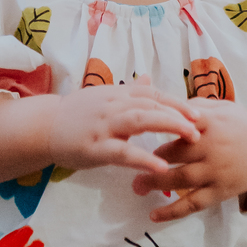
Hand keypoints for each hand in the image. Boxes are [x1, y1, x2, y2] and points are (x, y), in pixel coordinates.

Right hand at [44, 84, 198, 175]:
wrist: (43, 126)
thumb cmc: (76, 114)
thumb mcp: (104, 97)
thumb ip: (129, 91)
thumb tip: (150, 79)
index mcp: (118, 95)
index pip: (154, 94)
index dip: (178, 102)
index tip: (200, 111)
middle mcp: (115, 105)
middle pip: (153, 104)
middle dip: (180, 114)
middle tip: (203, 126)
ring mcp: (105, 125)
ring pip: (142, 121)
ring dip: (169, 126)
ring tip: (192, 138)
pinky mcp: (96, 147)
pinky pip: (123, 152)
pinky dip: (144, 158)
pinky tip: (161, 167)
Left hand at [131, 100, 246, 222]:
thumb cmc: (241, 126)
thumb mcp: (222, 107)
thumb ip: (194, 105)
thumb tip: (163, 99)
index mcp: (211, 122)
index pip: (179, 121)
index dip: (156, 125)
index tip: (134, 127)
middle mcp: (213, 146)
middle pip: (175, 152)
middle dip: (149, 158)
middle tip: (126, 161)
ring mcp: (217, 171)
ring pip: (181, 179)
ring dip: (155, 183)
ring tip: (135, 187)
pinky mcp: (220, 191)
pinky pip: (194, 203)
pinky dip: (173, 212)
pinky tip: (154, 216)